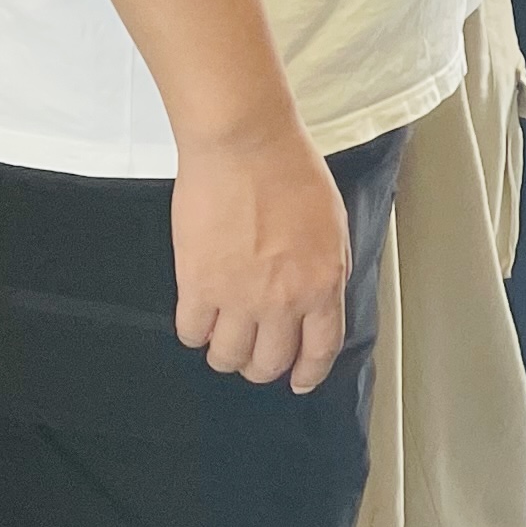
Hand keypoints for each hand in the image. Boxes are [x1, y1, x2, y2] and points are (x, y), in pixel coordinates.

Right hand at [170, 120, 350, 390]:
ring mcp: (239, 297)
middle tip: (253, 357)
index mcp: (323, 285)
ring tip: (222, 339)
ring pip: (228, 357)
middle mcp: (283, 300)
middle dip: (262, 366)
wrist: (244, 145)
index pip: (320, 351)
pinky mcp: (197, 285)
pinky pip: (192, 333)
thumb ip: (327, 270)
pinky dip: (194, 333)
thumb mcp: (333, 226)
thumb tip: (319, 301)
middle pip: (270, 362)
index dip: (307, 373)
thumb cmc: (290, 171)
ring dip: (225, 355)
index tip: (298, 381)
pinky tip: (198, 319)